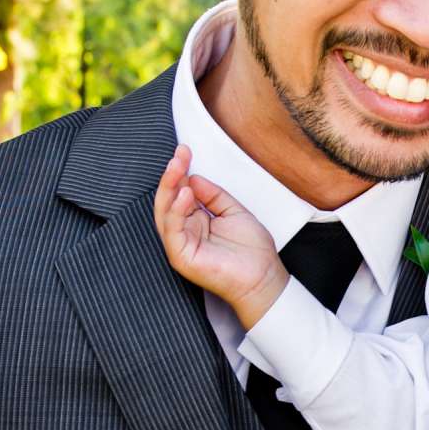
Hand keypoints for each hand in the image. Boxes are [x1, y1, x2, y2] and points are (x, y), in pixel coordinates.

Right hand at [154, 145, 287, 326]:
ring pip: (164, 213)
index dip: (181, 171)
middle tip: (178, 155)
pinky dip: (176, 211)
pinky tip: (185, 194)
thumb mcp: (234, 211)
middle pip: (168, 200)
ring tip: (178, 167)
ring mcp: (180, 245)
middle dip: (171, 175)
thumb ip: (214, 195)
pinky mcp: (181, 257)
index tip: (185, 150)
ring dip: (169, 188)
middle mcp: (184, 232)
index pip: (180, 192)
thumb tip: (194, 177)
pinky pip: (173, 231)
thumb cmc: (252, 251)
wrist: (264, 279)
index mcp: (195, 221)